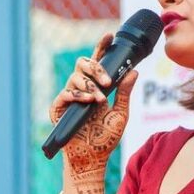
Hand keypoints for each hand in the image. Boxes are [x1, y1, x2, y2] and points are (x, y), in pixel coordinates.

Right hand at [48, 33, 137, 180]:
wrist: (93, 158)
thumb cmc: (106, 139)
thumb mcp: (121, 114)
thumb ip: (124, 93)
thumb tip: (134, 71)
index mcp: (97, 87)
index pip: (98, 62)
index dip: (101, 47)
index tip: (110, 35)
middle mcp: (82, 88)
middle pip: (83, 63)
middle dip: (96, 67)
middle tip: (107, 81)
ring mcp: (69, 97)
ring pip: (75, 76)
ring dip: (90, 86)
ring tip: (100, 101)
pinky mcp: (59, 108)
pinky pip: (65, 93)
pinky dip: (78, 95)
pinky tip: (88, 102)